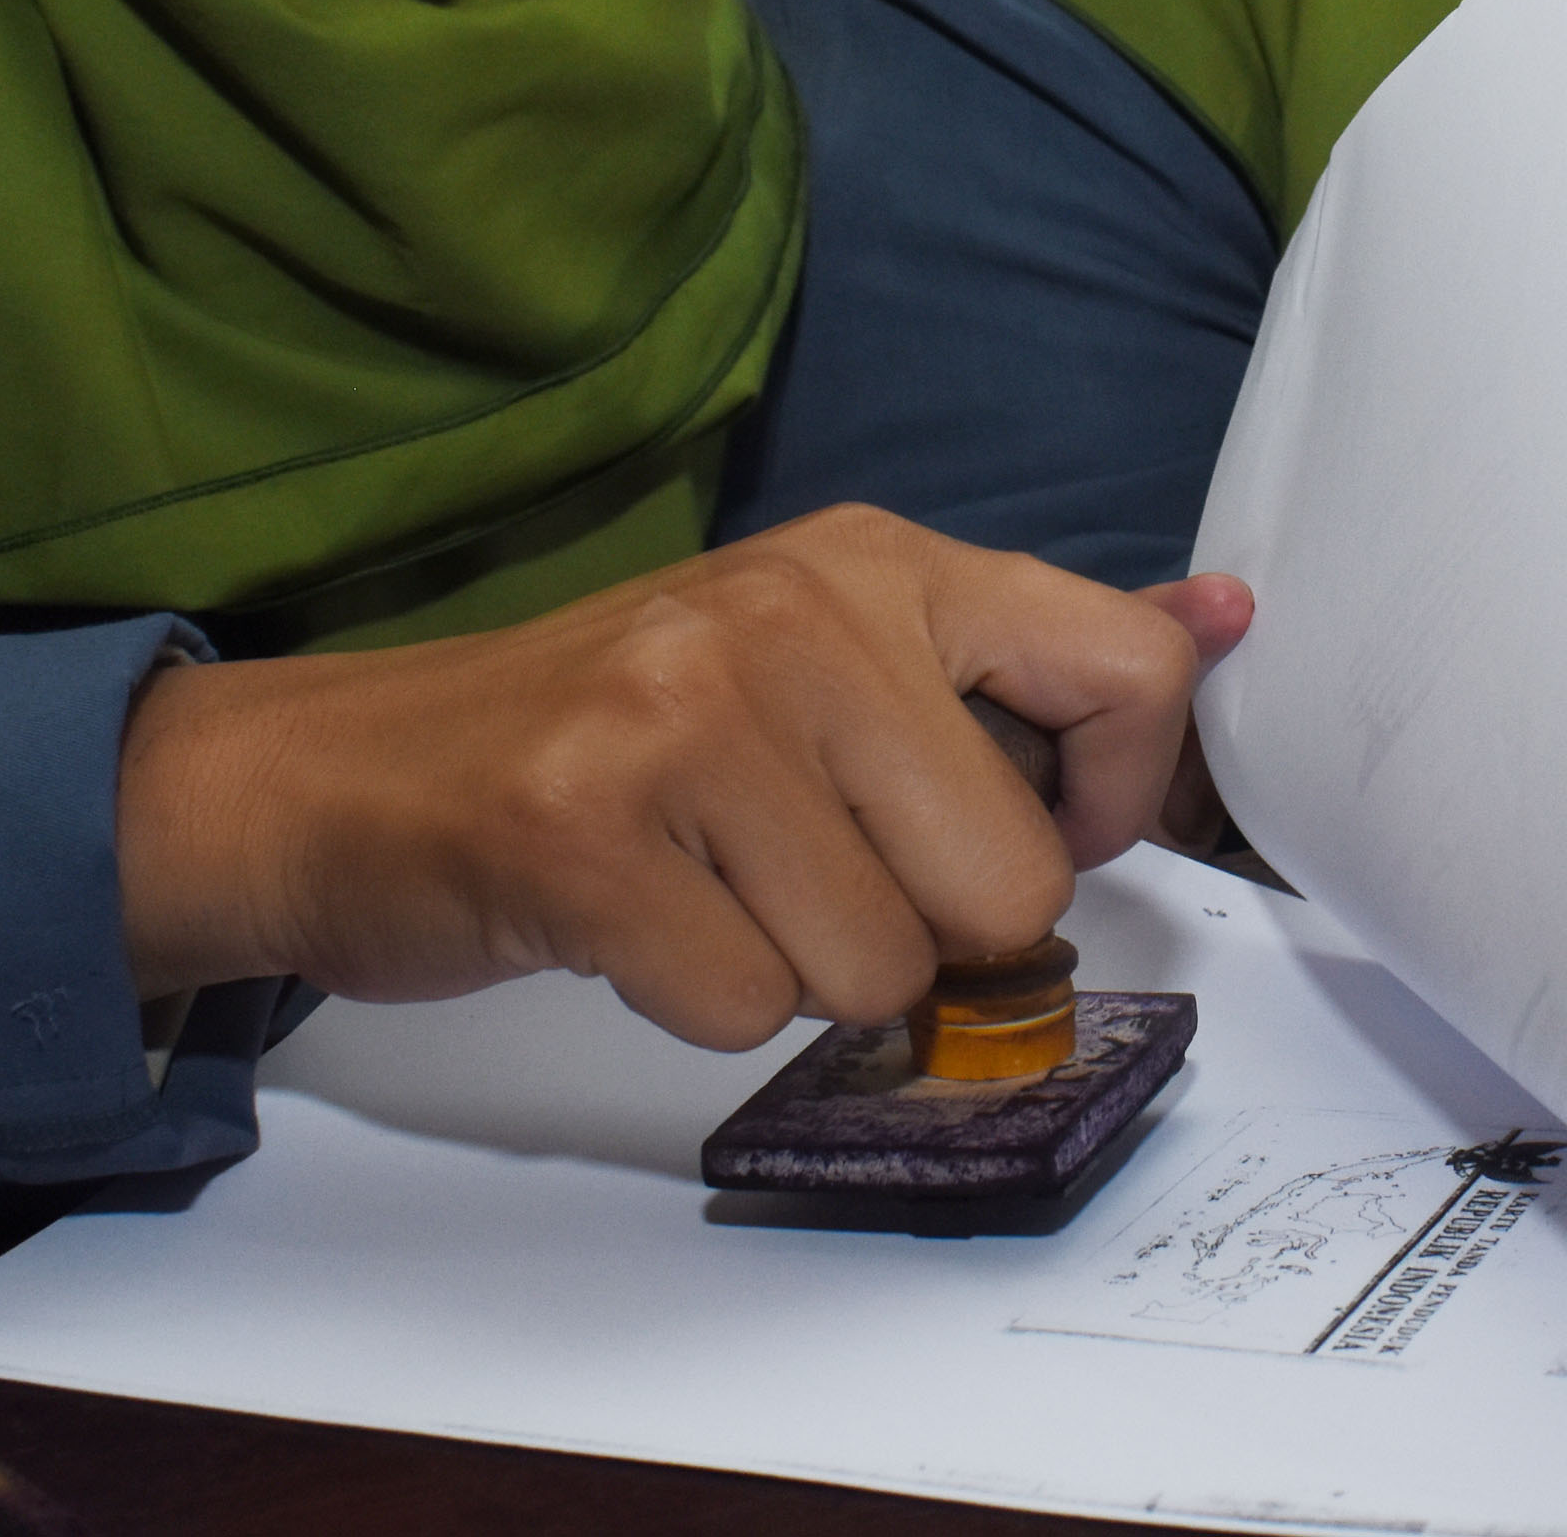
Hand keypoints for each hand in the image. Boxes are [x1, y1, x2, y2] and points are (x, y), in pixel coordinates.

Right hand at [113, 504, 1251, 1045]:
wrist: (344, 775)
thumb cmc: (616, 737)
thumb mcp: (828, 653)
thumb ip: (1026, 658)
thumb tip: (1222, 616)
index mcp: (878, 562)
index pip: (1129, 671)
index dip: (1103, 806)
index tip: (1011, 827)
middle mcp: (794, 611)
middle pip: (1006, 882)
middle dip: (920, 931)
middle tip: (800, 873)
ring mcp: (683, 711)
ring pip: (880, 966)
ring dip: (795, 971)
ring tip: (702, 885)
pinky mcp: (585, 829)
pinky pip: (746, 1005)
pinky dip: (694, 1002)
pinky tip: (631, 919)